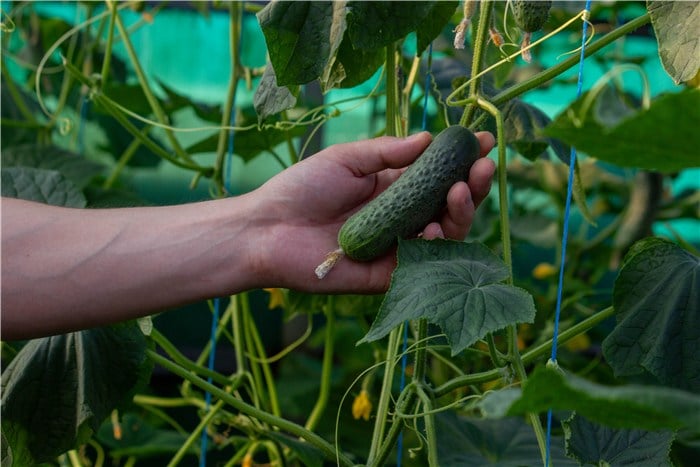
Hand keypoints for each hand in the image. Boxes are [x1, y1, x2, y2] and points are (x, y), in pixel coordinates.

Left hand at [252, 130, 495, 293]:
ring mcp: (397, 246)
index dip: (462, 160)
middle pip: (448, 205)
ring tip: (460, 190)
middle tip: (484, 165)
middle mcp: (401, 216)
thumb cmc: (302, 188)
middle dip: (472, 185)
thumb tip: (428, 138)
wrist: (268, 229)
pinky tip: (432, 227)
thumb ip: (387, 152)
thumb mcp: (347, 160)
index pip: (437, 174)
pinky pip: (422, 264)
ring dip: (461, 213)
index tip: (485, 141)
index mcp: (393, 187)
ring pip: (444, 235)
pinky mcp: (388, 275)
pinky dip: (433, 246)